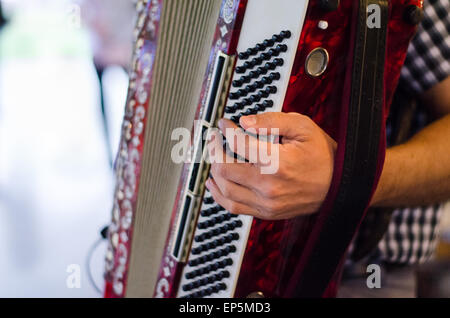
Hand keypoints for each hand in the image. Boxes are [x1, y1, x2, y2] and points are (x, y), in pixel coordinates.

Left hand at [206, 112, 336, 219]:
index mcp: (277, 162)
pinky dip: (218, 195)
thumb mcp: (302, 127)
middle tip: (214, 138)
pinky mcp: (265, 212)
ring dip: (214, 170)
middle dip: (214, 149)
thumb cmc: (322, 156)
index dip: (226, 130)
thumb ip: (271, 121)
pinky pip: (233, 207)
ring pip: (225, 188)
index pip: (238, 144)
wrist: (338, 186)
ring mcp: (266, 203)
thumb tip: (244, 122)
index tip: (224, 124)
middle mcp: (268, 186)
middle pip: (224, 167)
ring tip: (213, 156)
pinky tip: (213, 183)